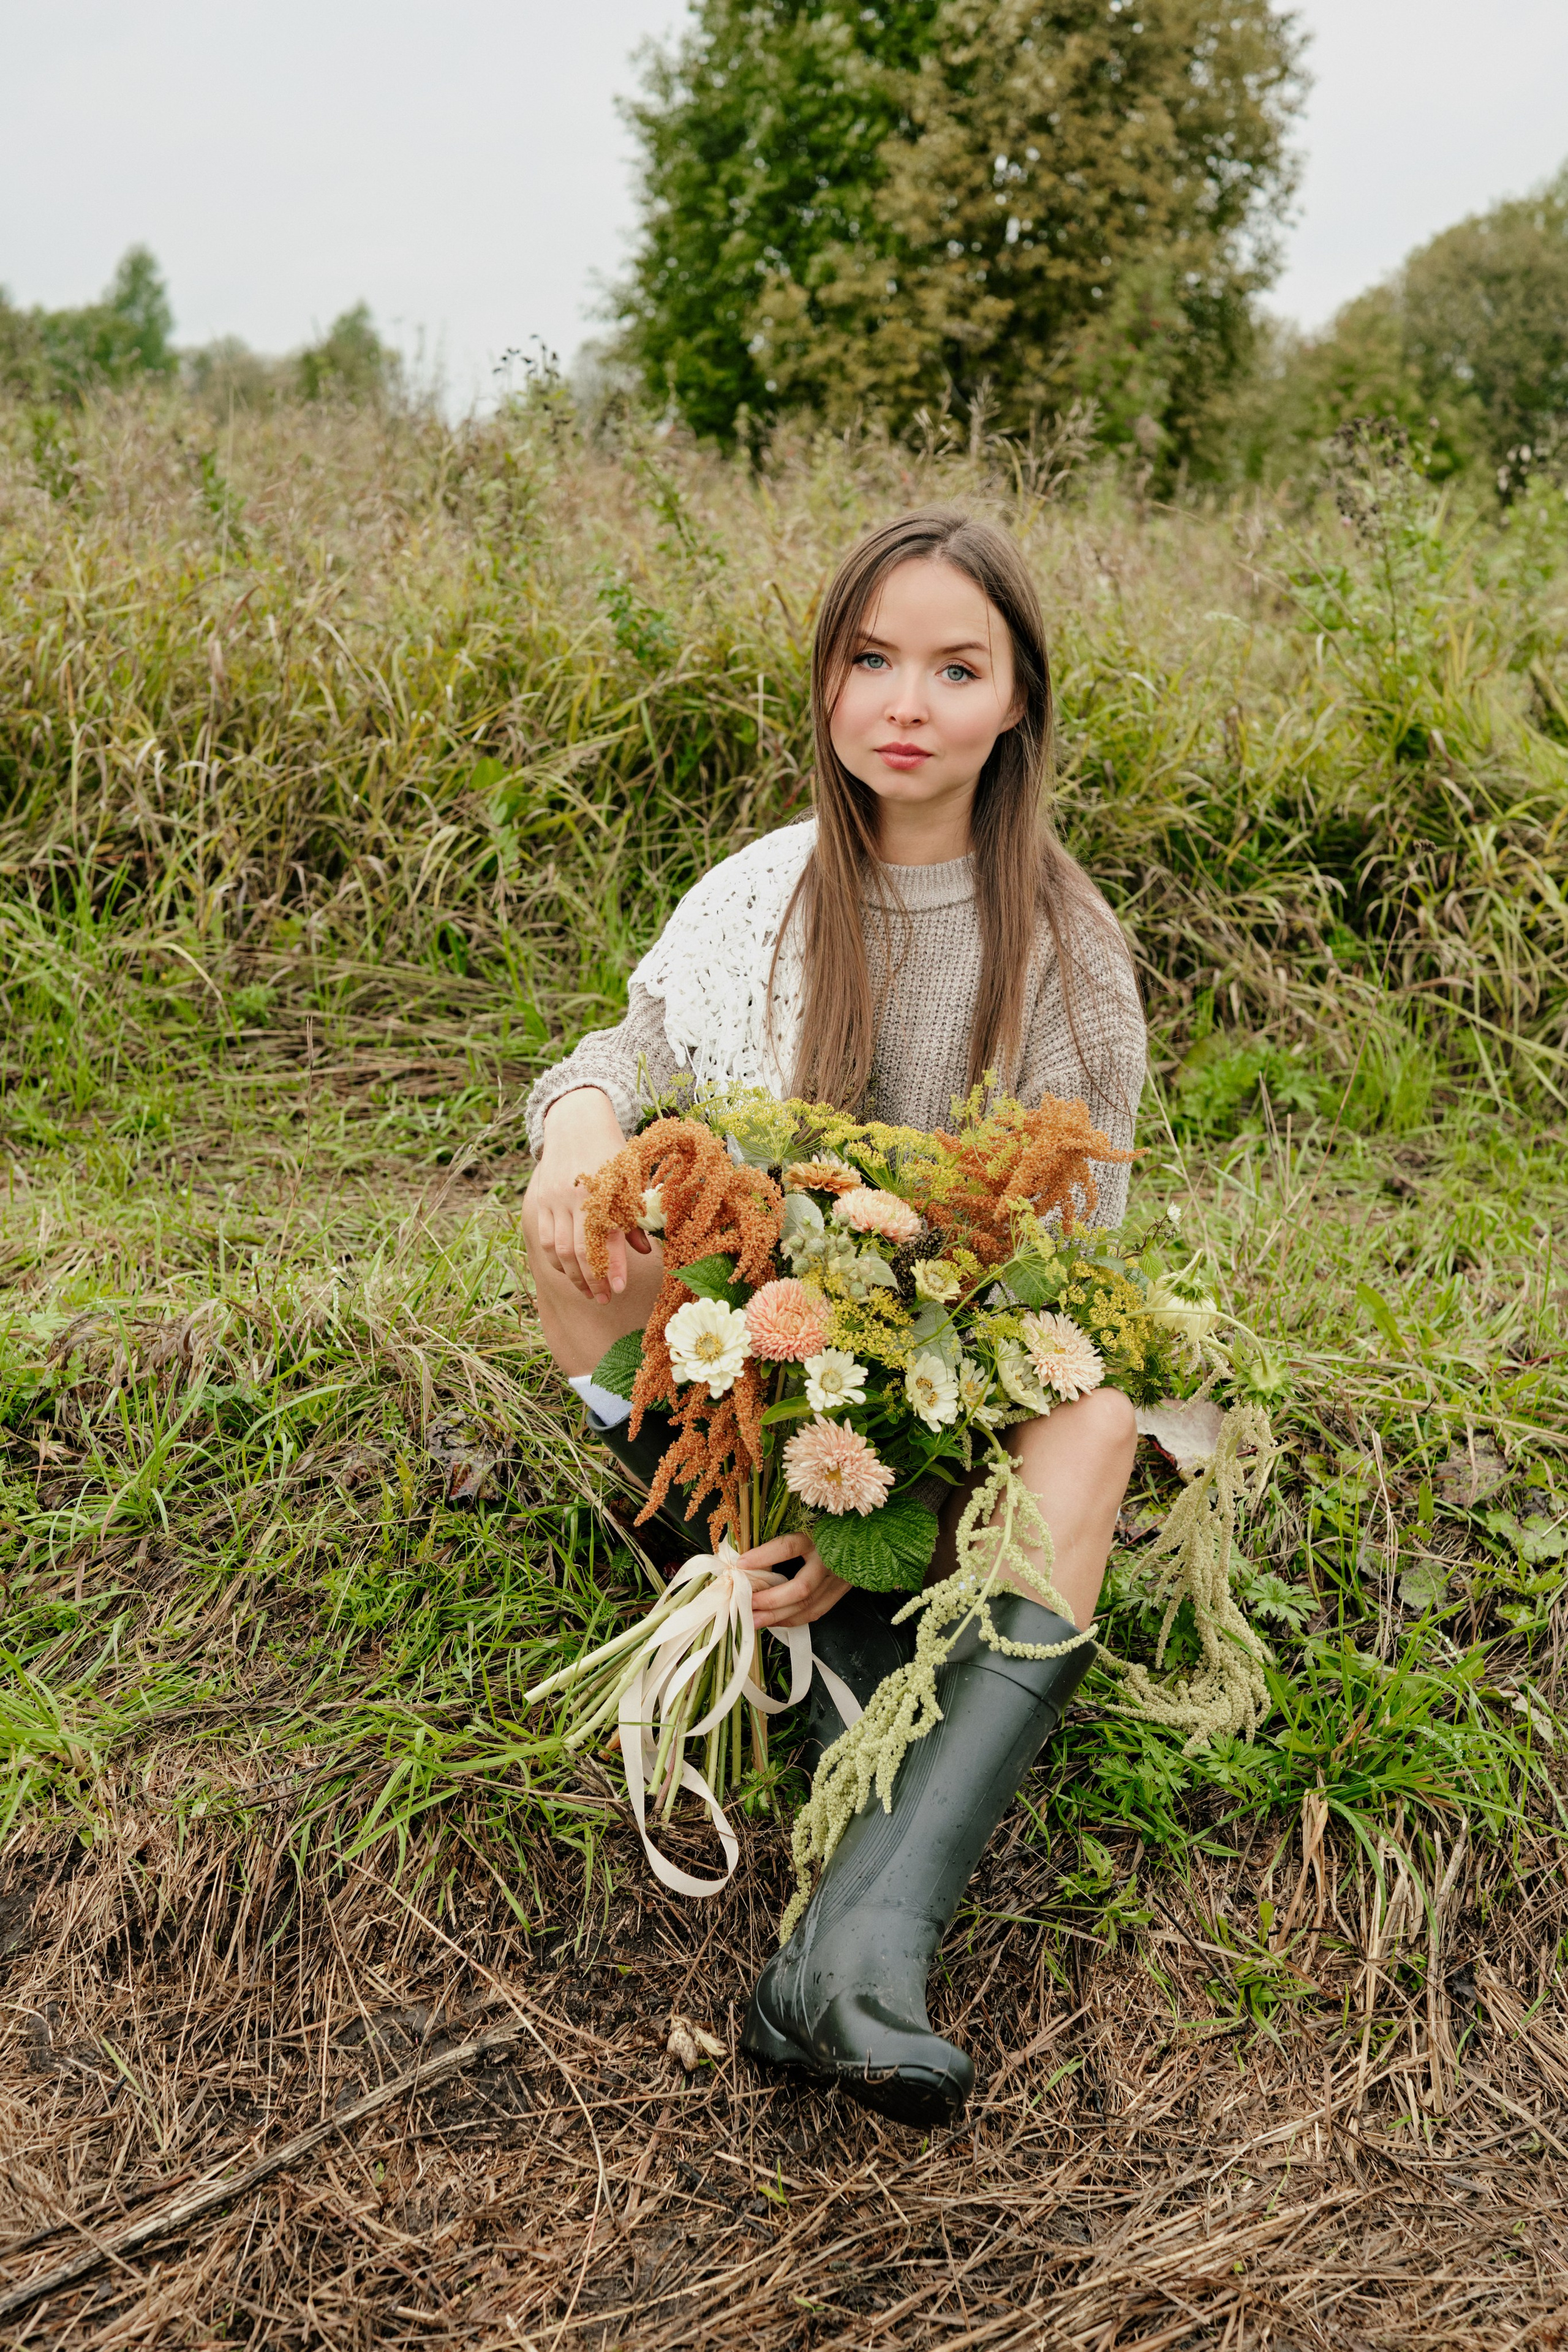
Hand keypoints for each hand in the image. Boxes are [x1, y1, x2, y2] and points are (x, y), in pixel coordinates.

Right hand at [528, 1089, 650, 1303]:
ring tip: (588, 1292)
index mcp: (602, 1191)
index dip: (612, 1267)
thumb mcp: (630, 1179)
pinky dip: (556, 1259)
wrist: (576, 1124)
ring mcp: (553, 1200)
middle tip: (603, 1299)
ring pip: (558, 1249)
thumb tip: (645, 1251)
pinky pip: (545, 1238)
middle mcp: (575, 1198)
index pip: (605, 1238)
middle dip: (592, 1279)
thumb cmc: (612, 1153)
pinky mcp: (541, 1200)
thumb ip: (634, 1216)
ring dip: (572, 1275)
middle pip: (579, 1250)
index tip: (619, 1289)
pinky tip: (569, 1271)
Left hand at [740, 1532, 850, 1628]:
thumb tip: (748, 1558)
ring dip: (779, 1616)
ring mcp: (839, 1578)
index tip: (742, 1563)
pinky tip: (776, 1620)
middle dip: (770, 1600)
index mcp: (819, 1537)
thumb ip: (782, 1540)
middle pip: (801, 1588)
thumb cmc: (827, 1526)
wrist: (862, 1533)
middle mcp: (830, 1560)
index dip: (764, 1557)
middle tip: (746, 1604)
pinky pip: (817, 1611)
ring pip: (809, 1605)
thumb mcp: (806, 1525)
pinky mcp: (842, 1589)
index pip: (789, 1548)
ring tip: (754, 1621)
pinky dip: (794, 1619)